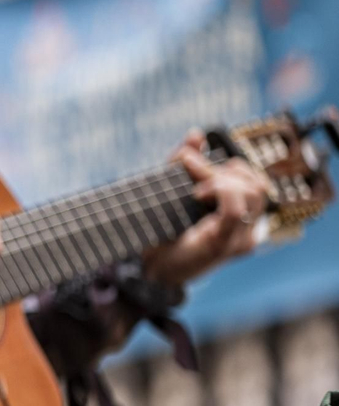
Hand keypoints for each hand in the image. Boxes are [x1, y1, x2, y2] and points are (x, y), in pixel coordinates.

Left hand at [142, 131, 264, 287]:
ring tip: (194, 189)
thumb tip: (196, 134)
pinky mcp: (228, 245)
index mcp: (240, 212)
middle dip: (220, 169)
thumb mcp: (171, 193)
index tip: (186, 159)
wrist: (148, 270)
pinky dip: (219, 194)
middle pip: (256, 182)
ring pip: (254, 192)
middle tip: (188, 171)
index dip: (224, 163)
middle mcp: (248, 226)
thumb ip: (183, 165)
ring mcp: (243, 237)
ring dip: (221, 180)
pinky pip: (236, 211)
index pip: (252, 178)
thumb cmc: (161, 233)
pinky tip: (197, 195)